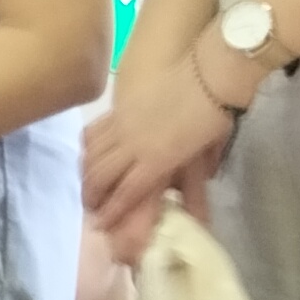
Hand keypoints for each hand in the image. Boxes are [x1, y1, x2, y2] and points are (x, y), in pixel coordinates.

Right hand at [83, 35, 241, 260]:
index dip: (112, 212)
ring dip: (85, 171)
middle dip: (91, 194)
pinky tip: (87, 152)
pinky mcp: (120, 106)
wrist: (210, 74)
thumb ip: (194, 186)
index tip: (100, 225)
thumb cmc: (214, 117)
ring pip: (91, 152)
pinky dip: (87, 145)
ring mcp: (123, 123)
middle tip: (90, 207)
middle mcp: (132, 144)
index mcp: (156, 160)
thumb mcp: (205, 156)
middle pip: (100, 174)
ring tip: (86, 183)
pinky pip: (94, 129)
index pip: (126, 193)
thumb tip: (195, 214)